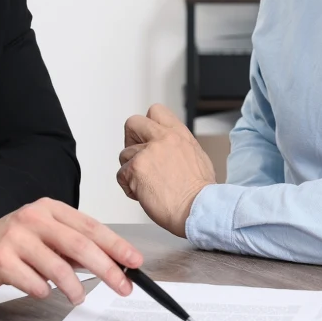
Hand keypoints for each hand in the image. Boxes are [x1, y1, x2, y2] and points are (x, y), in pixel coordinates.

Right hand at [0, 197, 142, 301]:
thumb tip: (111, 262)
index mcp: (49, 209)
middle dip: (106, 268)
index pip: (90, 227)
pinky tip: (42, 292)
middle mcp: (33, 218)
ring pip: (57, 266)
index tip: (134, 262)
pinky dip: (43, 291)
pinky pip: (32, 282)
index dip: (116, 245)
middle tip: (123, 286)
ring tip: (78, 298)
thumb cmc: (9, 245)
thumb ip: (72, 247)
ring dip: (74, 287)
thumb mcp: (43, 237)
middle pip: (79, 245)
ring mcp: (15, 237)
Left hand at [117, 104, 216, 238]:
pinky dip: (128, 187)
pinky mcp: (136, 168)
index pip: (156, 111)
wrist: (198, 209)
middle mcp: (164, 138)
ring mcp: (148, 152)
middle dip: (131, 139)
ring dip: (131, 170)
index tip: (148, 138)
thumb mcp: (198, 159)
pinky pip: (121, 174)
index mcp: (180, 135)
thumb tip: (170, 151)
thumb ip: (179, 148)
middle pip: (133, 122)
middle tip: (138, 157)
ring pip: (124, 154)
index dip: (148, 125)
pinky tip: (142, 194)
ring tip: (145, 184)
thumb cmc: (201, 194)